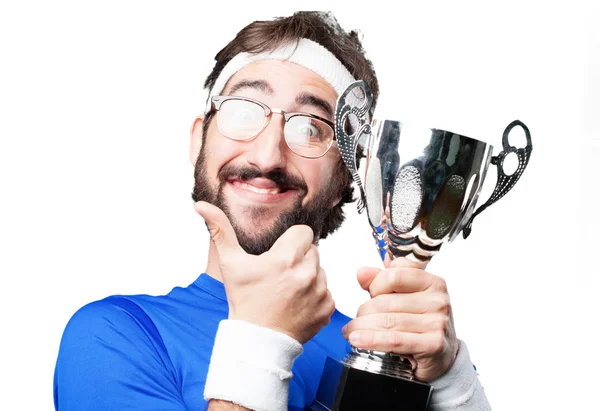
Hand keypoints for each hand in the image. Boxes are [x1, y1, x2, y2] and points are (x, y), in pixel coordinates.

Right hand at [195, 201, 334, 343]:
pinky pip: (326, 292)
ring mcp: (319, 291)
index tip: (279, 256)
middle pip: (312, 251)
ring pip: (320, 271)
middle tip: (280, 276)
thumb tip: (202, 206)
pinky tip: (296, 304)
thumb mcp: (230, 264)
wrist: (256, 340)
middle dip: (299, 259)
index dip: (291, 242)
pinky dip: (315, 296)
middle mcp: (307, 273)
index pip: (303, 232)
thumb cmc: (244, 301)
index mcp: (287, 258)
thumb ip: (220, 230)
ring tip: (287, 292)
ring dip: (308, 277)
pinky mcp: (327, 308)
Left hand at [341, 258, 458, 381]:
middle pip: (386, 301)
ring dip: (361, 327)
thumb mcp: (404, 298)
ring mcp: (438, 323)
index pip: (394, 274)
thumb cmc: (419, 324)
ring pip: (387, 321)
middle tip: (356, 321)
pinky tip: (357, 340)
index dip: (376, 284)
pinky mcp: (433, 344)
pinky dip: (371, 340)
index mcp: (432, 282)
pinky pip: (394, 339)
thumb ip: (382, 281)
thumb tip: (362, 273)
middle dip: (364, 312)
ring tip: (351, 332)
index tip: (371, 295)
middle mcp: (438, 300)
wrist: (441, 356)